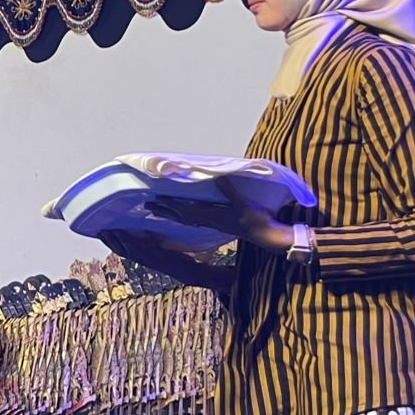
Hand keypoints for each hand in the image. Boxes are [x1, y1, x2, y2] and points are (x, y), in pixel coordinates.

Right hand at [100, 230, 191, 272]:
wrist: (188, 273)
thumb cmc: (174, 262)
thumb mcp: (158, 252)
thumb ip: (150, 244)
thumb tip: (143, 232)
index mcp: (141, 258)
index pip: (121, 250)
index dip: (110, 242)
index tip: (100, 233)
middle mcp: (143, 259)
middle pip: (122, 250)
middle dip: (110, 241)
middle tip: (101, 231)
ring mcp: (151, 259)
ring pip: (132, 250)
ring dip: (122, 240)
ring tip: (114, 230)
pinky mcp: (161, 258)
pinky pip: (151, 249)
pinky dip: (147, 240)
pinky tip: (144, 231)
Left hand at [149, 184, 291, 252]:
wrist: (266, 236)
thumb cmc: (255, 220)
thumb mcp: (242, 204)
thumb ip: (230, 191)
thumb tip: (218, 178)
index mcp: (212, 216)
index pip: (186, 211)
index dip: (171, 205)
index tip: (157, 200)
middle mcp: (209, 220)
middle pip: (182, 216)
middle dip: (165, 210)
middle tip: (149, 205)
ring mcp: (213, 223)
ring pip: (187, 219)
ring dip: (172, 214)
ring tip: (159, 209)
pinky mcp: (218, 223)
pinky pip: (196, 220)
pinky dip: (185, 216)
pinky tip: (182, 214)